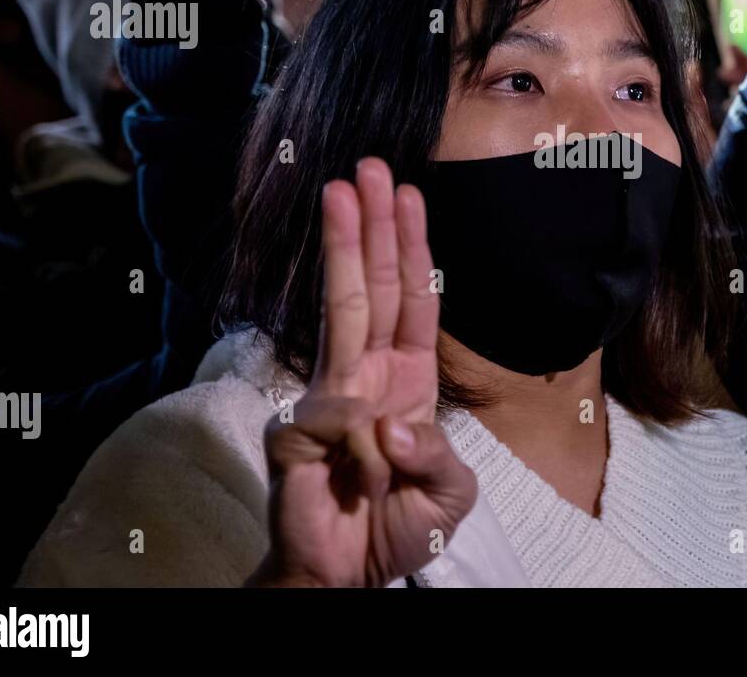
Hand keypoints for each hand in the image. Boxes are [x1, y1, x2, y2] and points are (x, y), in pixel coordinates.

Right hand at [250, 158, 476, 587]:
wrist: (349, 579)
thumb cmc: (398, 529)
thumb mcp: (449, 496)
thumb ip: (435, 459)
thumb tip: (389, 424)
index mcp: (408, 381)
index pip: (414, 301)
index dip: (413, 248)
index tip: (410, 194)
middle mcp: (368, 375)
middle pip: (374, 287)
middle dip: (373, 225)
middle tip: (369, 166)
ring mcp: (330, 397)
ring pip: (343, 311)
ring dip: (346, 248)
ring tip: (342, 189)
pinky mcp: (297, 431)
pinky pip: (338, 416)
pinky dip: (361, 446)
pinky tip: (365, 476)